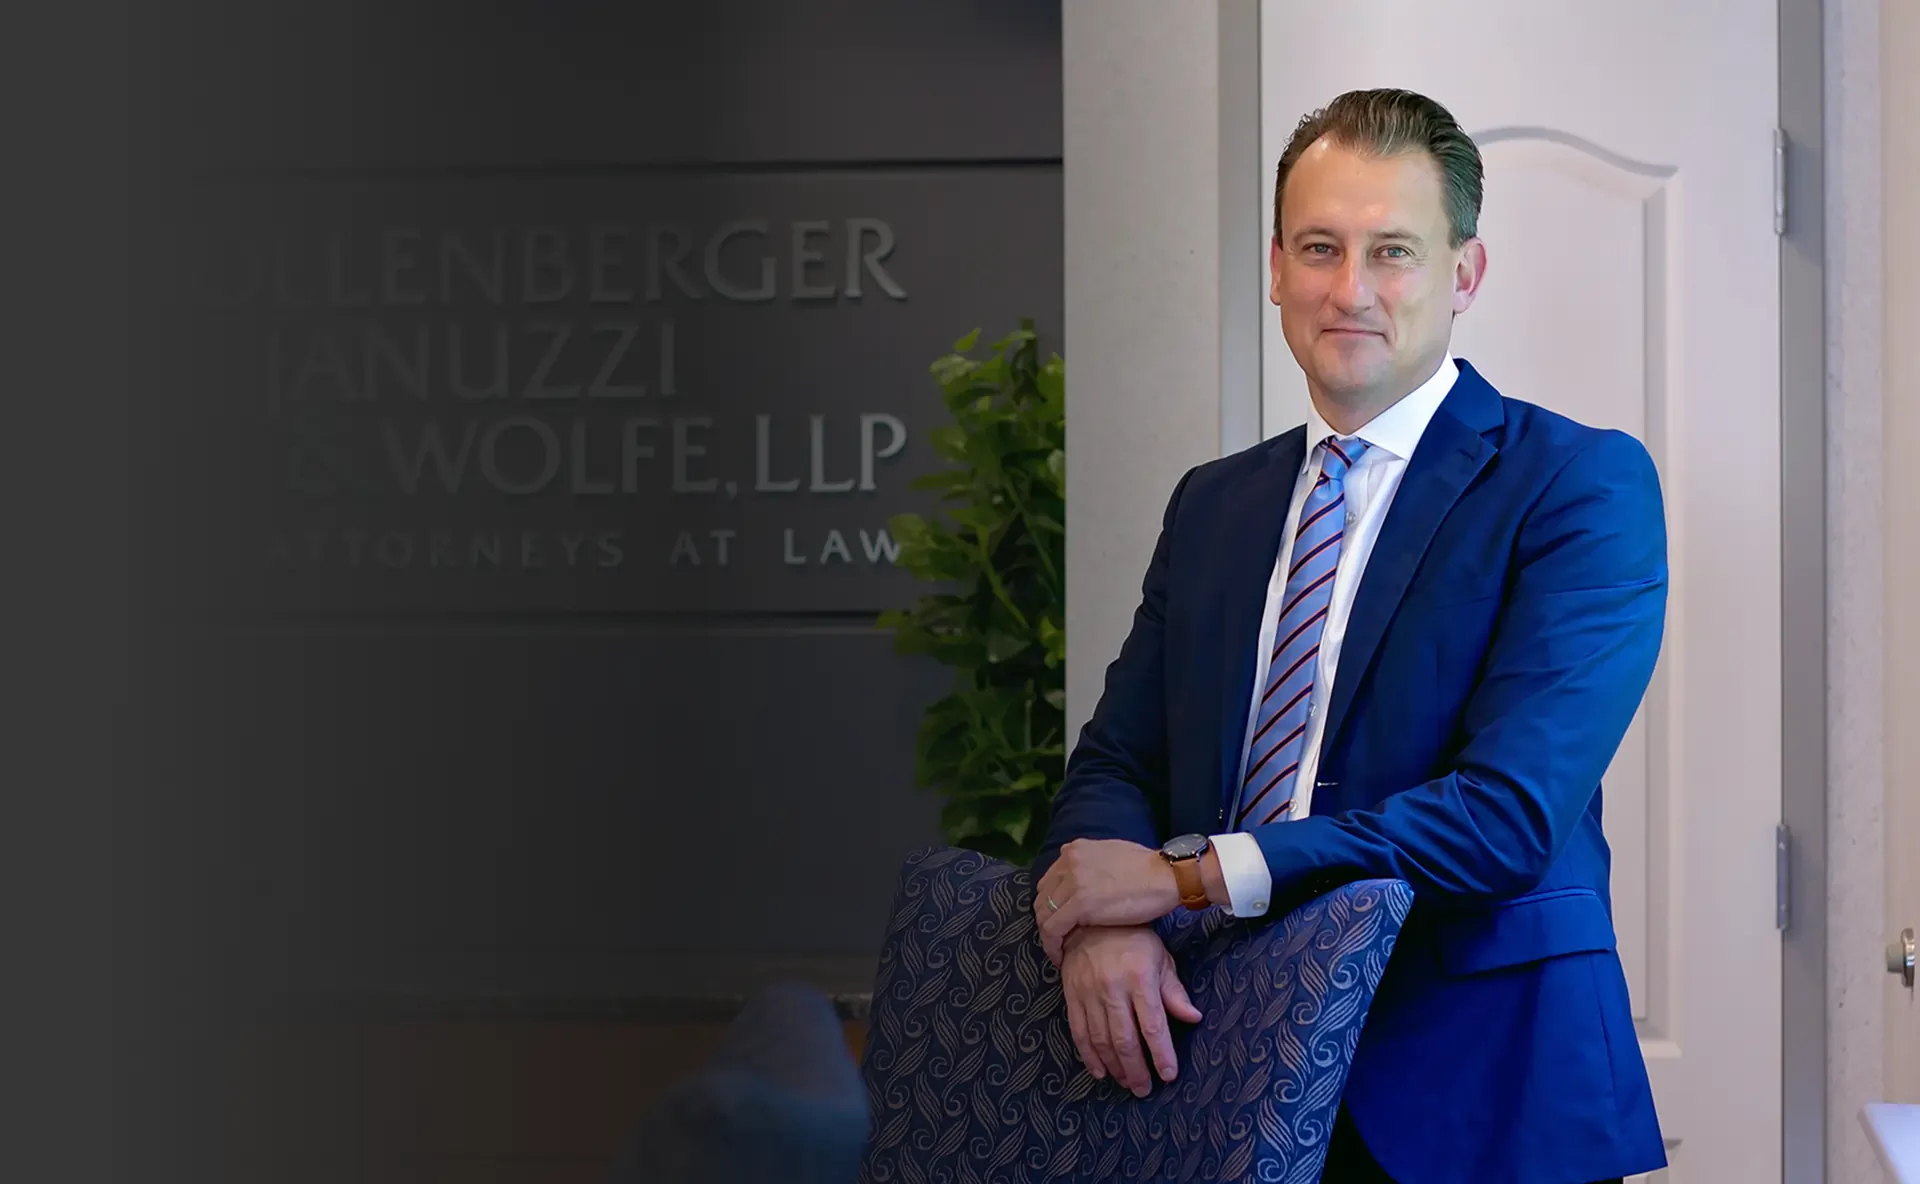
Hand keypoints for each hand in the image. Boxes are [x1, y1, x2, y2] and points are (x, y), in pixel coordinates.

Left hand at [1034, 838, 1179, 963]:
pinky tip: (1060, 956)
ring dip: (1047, 936)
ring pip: (1043, 915)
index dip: (1051, 905)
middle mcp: (1068, 862)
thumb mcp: (1110, 854)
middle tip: (1058, 939)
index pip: (1049, 881)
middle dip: (1046, 920)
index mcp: (1074, 850)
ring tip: (1058, 950)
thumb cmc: (1148, 869)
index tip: (1059, 922)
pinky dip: (1052, 945)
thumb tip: (1086, 878)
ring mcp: (1072, 882)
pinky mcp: (1080, 904)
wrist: (1166, 876)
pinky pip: (1053, 929)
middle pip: (1041, 897)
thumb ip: (1091, 864)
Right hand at [1059, 925, 1203, 1095]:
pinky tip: (1100, 1071)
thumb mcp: (1160, 959)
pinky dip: (1088, 1056)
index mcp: (1140, 978)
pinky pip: (1079, 1032)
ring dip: (1115, 1067)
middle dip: (1137, 1070)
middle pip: (1125, 1039)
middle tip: (1144, 1089)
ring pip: (1101, 1040)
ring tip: (1127, 1083)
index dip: (1161, 1054)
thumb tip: (1193, 1018)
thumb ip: (1174, 991)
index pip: (1153, 1025)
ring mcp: (1089, 993)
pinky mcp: (1071, 996)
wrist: (1090, 919)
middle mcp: (1113, 988)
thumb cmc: (1133, 939)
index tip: (1168, 1075)